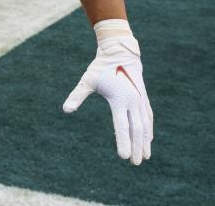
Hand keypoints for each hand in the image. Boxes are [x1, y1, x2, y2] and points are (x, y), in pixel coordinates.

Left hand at [63, 20, 152, 165]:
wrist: (120, 51)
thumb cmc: (101, 67)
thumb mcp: (88, 80)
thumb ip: (77, 96)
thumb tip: (65, 110)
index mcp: (119, 99)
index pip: (122, 126)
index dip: (123, 142)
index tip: (124, 157)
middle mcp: (132, 101)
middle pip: (137, 129)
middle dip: (136, 147)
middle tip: (135, 163)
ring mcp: (140, 99)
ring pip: (145, 124)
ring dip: (145, 141)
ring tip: (145, 156)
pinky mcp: (143, 97)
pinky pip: (148, 116)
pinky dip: (149, 129)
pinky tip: (149, 140)